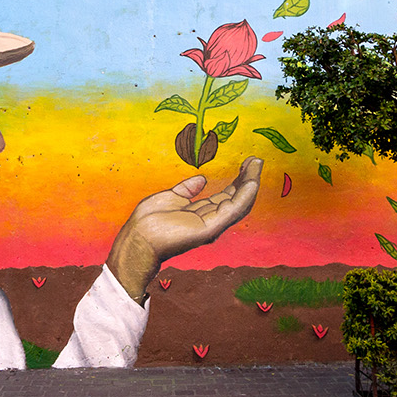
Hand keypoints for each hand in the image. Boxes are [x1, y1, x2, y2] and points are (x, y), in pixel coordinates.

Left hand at [106, 157, 261, 303]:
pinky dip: (244, 197)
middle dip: (248, 179)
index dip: (238, 180)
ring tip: (257, 165)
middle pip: (236, 198)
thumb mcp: (172, 196)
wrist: (139, 236)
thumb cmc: (150, 220)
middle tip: (257, 160)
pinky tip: (252, 182)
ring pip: (238, 203)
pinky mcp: (209, 229)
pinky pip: (232, 211)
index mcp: (201, 213)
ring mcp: (211, 225)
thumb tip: (202, 179)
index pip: (226, 195)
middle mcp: (210, 220)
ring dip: (250, 184)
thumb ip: (187, 189)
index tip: (247, 163)